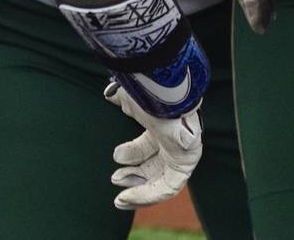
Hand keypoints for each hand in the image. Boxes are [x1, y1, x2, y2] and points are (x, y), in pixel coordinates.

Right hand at [105, 85, 203, 208]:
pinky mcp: (184, 164)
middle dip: (134, 176)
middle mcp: (173, 141)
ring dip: (139, 192)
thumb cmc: (147, 93)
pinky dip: (148, 195)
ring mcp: (180, 153)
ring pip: (161, 181)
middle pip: (154, 165)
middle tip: (115, 180)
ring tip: (121, 198)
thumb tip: (109, 95)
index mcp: (161, 125)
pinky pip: (168, 187)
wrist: (164, 93)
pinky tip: (129, 196)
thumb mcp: (130, 100)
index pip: (147, 146)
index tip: (116, 159)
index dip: (131, 155)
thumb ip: (121, 100)